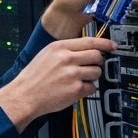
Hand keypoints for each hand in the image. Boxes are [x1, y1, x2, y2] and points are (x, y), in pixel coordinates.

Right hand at [0, 37, 116, 130]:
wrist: (24, 95)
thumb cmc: (34, 77)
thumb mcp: (46, 54)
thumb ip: (66, 50)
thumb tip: (87, 49)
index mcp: (59, 48)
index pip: (89, 41)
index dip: (105, 43)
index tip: (113, 46)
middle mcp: (67, 59)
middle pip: (97, 56)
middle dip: (97, 62)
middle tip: (90, 67)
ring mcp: (72, 74)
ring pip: (96, 72)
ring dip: (91, 77)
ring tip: (77, 80)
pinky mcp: (76, 89)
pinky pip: (92, 88)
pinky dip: (86, 90)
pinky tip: (74, 89)